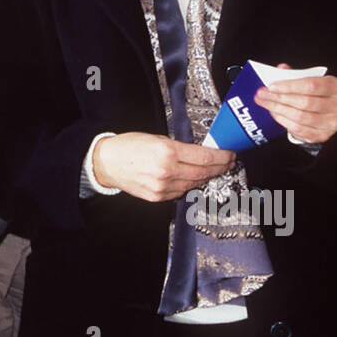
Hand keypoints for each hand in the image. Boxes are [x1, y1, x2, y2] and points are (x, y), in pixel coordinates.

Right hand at [92, 132, 234, 202]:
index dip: (222, 157)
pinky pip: (180, 192)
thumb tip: (201, 153)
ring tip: (212, 171)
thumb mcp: (157, 138)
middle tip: (228, 163)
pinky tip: (192, 179)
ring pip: (194, 184)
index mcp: (167, 152)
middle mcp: (166, 171)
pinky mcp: (157, 197)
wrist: (107, 162)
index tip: (230, 155)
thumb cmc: (129, 146)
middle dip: (219, 168)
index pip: (205, 157)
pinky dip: (189, 185)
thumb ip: (180, 147)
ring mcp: (162, 187)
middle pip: (203, 172)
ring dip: (206, 177)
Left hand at [254, 64, 336, 143]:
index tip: (272, 86)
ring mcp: (333, 124)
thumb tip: (280, 70)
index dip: (290, 86)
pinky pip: (298, 129)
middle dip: (280, 98)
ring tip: (265, 103)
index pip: (312, 85)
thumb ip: (295, 74)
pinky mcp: (323, 136)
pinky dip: (283, 121)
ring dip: (278, 109)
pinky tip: (274, 113)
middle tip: (262, 94)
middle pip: (305, 103)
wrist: (325, 113)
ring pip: (300, 117)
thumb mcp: (309, 79)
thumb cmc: (315, 93)